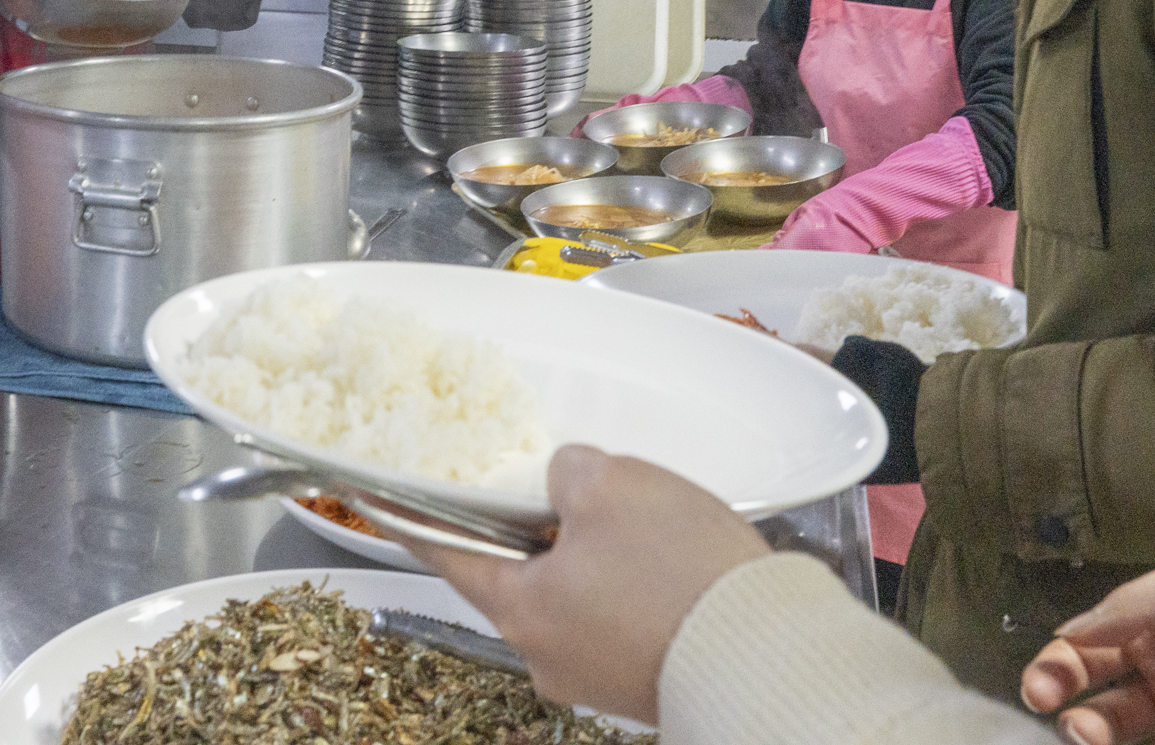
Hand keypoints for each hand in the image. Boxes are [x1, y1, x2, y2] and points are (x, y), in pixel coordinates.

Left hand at [412, 445, 768, 722]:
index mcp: (520, 610)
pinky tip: (669, 558)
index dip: (418, 519)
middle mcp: (549, 657)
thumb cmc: (677, 570)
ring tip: (639, 519)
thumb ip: (567, 472)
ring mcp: (600, 678)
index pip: (450, 556)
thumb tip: (568, 485)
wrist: (771, 652)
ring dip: (596, 557)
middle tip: (567, 490)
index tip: (384, 503)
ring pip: (577, 597)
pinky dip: (635, 586)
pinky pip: (623, 620)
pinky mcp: (647, 681)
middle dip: (542, 531)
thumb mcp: (610, 484)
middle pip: (523, 577)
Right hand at [1020, 561, 1154, 744]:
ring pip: (1129, 737)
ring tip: (1093, 743)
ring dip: (1100, 742)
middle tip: (1078, 731)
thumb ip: (1125, 608)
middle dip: (1077, 723)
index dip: (1054, 672)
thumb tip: (1065, 632)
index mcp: (1144, 632)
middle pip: (1100, 707)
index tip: (1039, 693)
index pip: (1081, 654)